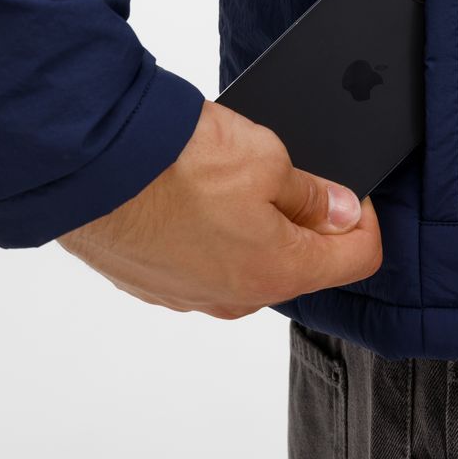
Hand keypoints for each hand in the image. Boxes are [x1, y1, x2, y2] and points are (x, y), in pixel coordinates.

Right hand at [57, 99, 381, 318]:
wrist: (92, 167)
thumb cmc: (177, 163)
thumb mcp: (269, 160)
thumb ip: (314, 194)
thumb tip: (343, 212)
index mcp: (279, 271)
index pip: (358, 258)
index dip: (365, 219)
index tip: (351, 191)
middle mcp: (237, 297)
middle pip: (301, 264)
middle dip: (306, 222)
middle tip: (287, 174)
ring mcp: (192, 295)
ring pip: (249, 263)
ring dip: (256, 227)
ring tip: (231, 177)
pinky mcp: (155, 284)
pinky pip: (204, 263)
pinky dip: (213, 234)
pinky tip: (194, 195)